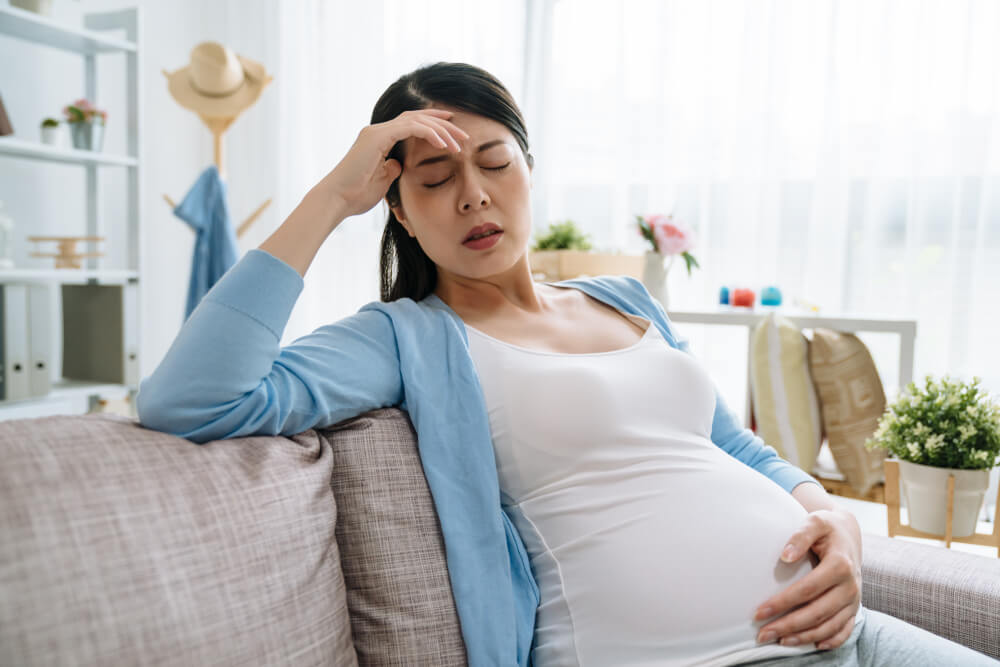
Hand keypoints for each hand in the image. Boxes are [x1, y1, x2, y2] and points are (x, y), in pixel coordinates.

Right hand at [312, 108, 469, 218]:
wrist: (338, 199)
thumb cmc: (356, 195)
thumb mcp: (383, 181)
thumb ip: (393, 169)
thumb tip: (401, 164)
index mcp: (380, 139)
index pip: (412, 123)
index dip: (434, 124)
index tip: (454, 130)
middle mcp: (378, 130)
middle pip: (417, 117)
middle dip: (443, 123)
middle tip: (464, 134)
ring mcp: (377, 131)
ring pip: (416, 120)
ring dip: (441, 129)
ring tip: (459, 141)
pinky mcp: (377, 137)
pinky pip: (410, 128)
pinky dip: (429, 133)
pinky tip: (444, 144)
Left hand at [754, 509, 862, 650]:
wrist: (848, 533)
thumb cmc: (827, 527)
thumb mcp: (814, 522)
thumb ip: (800, 536)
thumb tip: (785, 556)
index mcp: (840, 565)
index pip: (807, 589)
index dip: (783, 602)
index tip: (759, 611)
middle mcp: (850, 585)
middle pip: (817, 612)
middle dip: (788, 625)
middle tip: (763, 634)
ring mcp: (854, 599)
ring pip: (830, 625)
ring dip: (805, 636)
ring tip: (780, 641)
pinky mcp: (855, 607)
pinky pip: (845, 630)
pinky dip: (831, 641)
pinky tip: (814, 646)